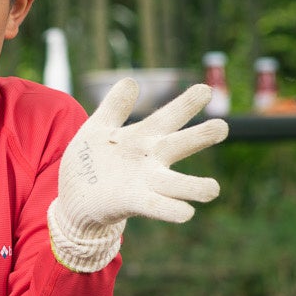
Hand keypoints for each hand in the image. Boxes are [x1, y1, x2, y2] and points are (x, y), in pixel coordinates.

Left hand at [48, 78, 228, 272]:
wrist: (73, 195)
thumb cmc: (90, 161)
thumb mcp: (98, 127)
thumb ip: (114, 106)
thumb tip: (130, 82)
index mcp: (142, 137)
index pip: (168, 117)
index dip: (186, 104)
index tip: (205, 89)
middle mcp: (150, 160)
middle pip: (180, 145)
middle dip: (200, 136)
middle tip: (222, 126)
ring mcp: (144, 183)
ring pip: (177, 184)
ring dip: (194, 186)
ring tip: (213, 188)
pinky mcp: (132, 202)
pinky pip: (155, 207)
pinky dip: (170, 209)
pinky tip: (187, 213)